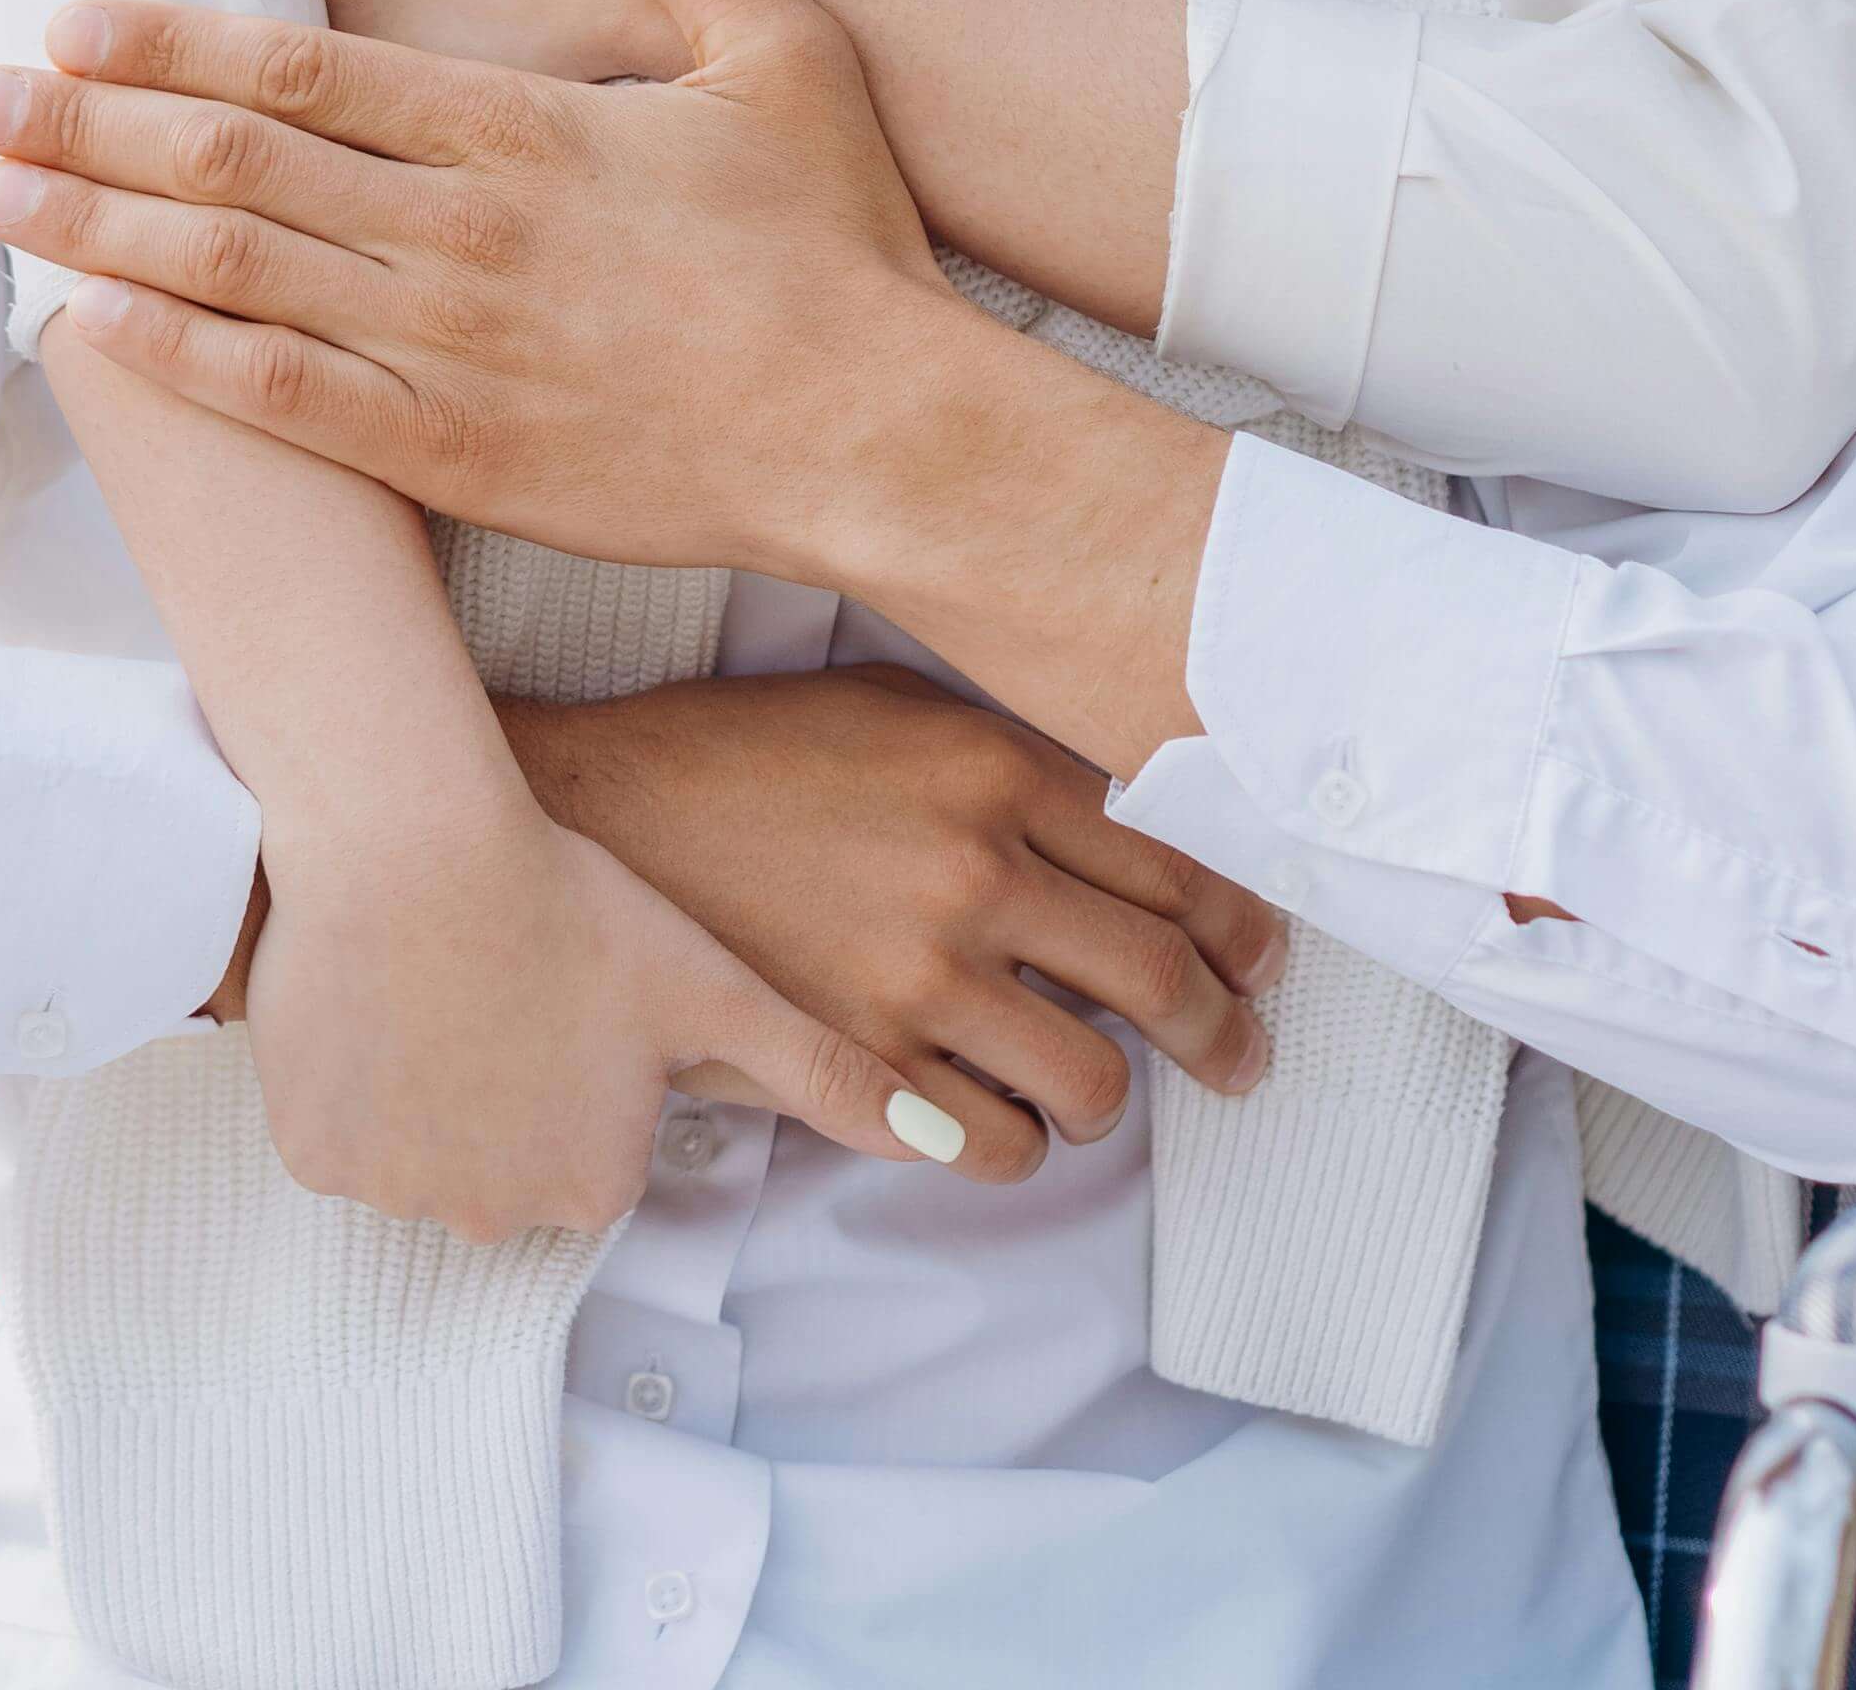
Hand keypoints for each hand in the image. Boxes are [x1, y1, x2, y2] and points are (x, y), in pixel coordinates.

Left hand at [0, 0, 972, 588]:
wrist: (880, 432)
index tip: (72, 17)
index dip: (172, 39)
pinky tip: (92, 324)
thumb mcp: (781, 48)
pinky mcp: (453, 456)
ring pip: (230, 273)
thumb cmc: (837, 243)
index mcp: (514, 129)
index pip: (301, 67)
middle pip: (231, 161)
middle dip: (90, 124)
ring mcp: (445, 350)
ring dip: (97, 225)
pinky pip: (283, 401)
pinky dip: (176, 360)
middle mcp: (455, 232)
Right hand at [205, 794, 961, 1243]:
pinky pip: (342, 1132)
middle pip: (507, 1161)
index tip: (576, 992)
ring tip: (446, 979)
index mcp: (593, 1182)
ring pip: (423, 1149)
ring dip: (435, 1084)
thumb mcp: (710, 984)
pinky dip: (356, 1077)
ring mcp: (396, 1189)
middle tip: (509, 980)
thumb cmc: (572, 897)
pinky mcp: (312, 1153)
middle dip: (512, 1088)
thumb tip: (951, 1150)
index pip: (593, 1149)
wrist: (410, 841)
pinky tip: (383, 997)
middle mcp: (494, 1213)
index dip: (588, 1064)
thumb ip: (828, 1074)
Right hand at [510, 668, 1282, 1185]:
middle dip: (1226, 1033)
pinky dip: (1016, 1145)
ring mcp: (913, 978)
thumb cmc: (746, 754)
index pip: (1177, 865)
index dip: (1244, 927)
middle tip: (1241, 1056)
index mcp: (992, 771)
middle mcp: (971, 873)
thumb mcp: (895, 711)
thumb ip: (1015, 764)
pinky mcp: (852, 1061)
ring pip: (1091, 1084)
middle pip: (1163, 980)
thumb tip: (1141, 822)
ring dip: (1111, 1098)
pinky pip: (991, 1145)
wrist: (594, 815)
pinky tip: (1001, 1120)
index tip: (1261, 958)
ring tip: (1097, 1091)